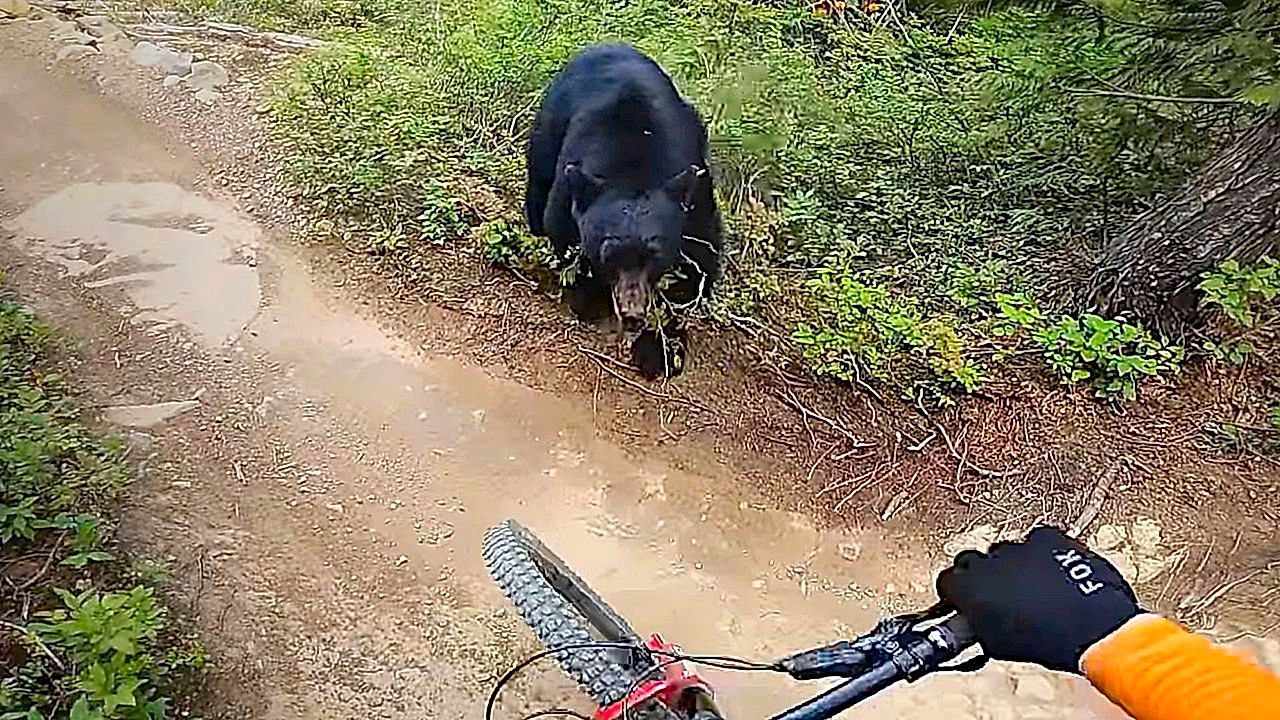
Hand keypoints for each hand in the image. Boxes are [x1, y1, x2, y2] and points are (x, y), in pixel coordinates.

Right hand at [936, 526, 1140, 672]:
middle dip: (980, 574)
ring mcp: (1018, 546)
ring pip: (1005, 550)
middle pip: (971, 560)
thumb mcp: (998, 644)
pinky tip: (1053, 572)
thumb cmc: (1048, 642)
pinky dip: (1043, 553)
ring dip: (1012, 564)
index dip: (956, 592)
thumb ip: (978, 625)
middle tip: (995, 592)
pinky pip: (1038, 541)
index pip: (947, 581)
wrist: (1094, 630)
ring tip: (1031, 585)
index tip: (963, 599)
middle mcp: (987, 561)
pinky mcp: (1047, 537)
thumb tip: (975, 622)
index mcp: (969, 588)